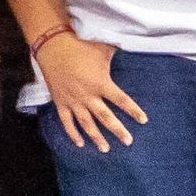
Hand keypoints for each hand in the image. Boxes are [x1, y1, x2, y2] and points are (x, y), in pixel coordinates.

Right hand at [36, 33, 144, 150]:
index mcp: (100, 83)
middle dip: (118, 130)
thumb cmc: (80, 46)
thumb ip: (119, 52)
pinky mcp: (60, 102)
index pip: (121, 100)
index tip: (144, 120)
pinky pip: (66, 121)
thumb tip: (135, 45)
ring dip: (96, 137)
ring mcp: (73, 100)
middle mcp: (87, 95)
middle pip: (105, 117)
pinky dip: (72, 133)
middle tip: (128, 142)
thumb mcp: (102, 48)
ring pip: (86, 123)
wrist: (52, 46)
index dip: (133, 111)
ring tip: (105, 149)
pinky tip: (80, 144)